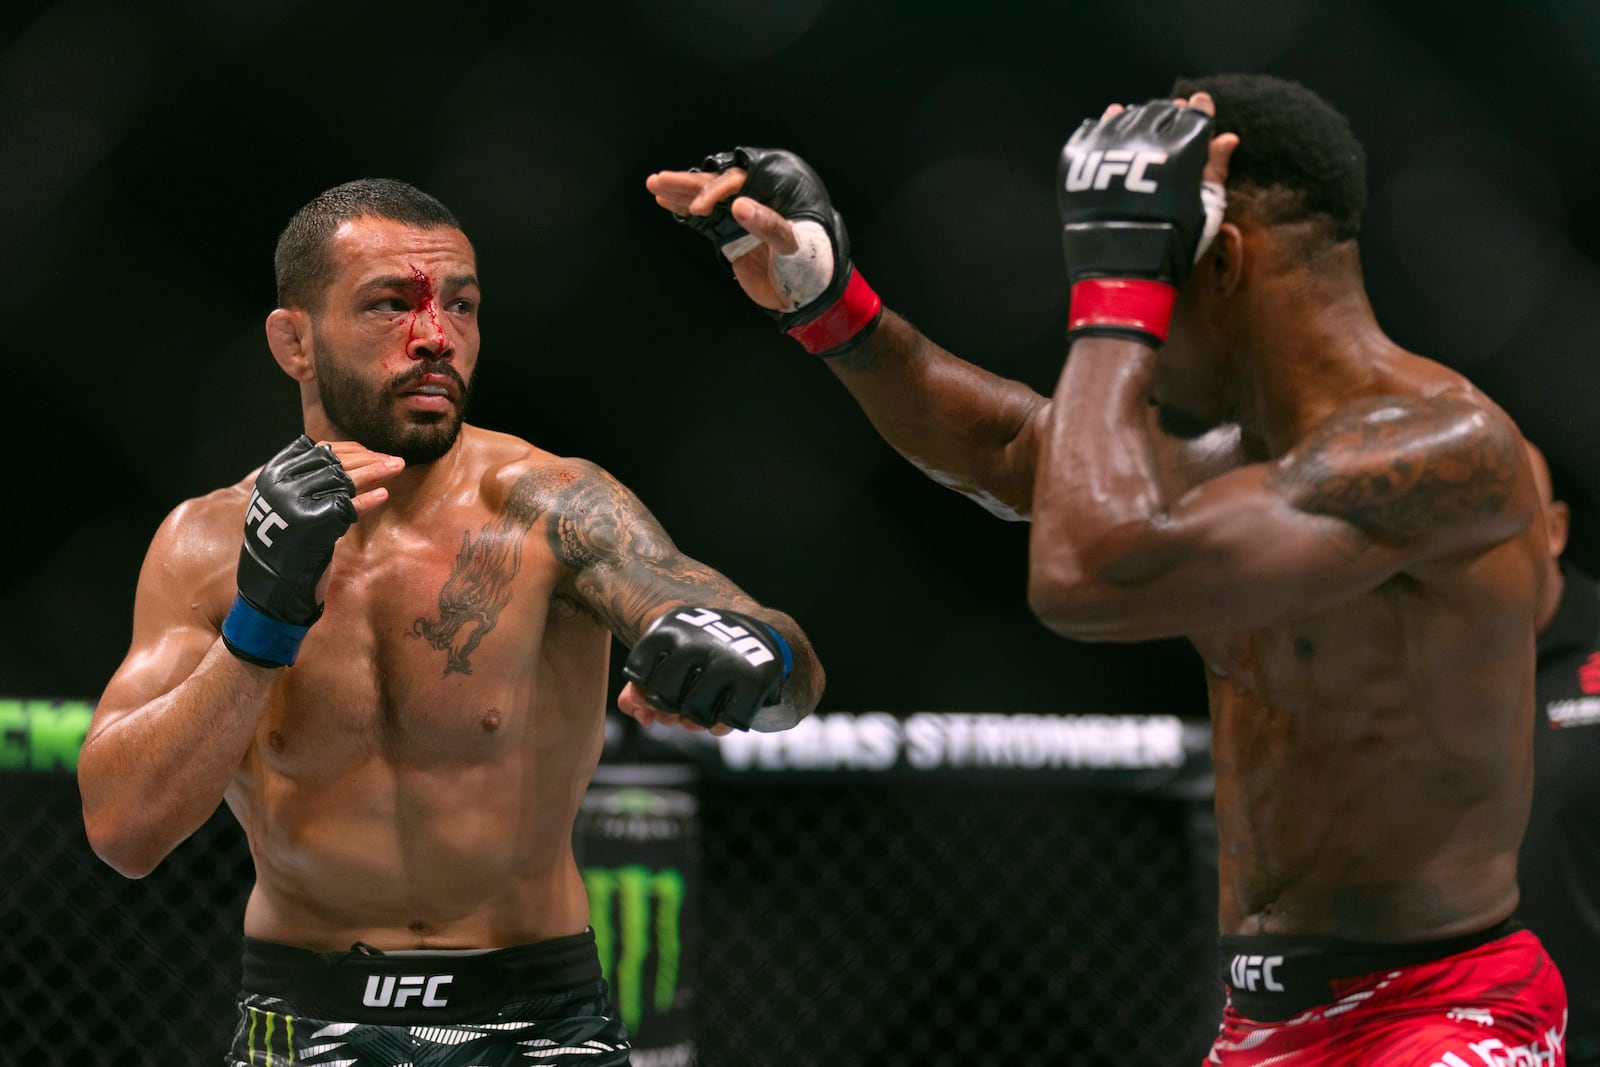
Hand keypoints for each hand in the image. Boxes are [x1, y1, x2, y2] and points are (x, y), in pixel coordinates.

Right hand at [222, 436, 402, 666]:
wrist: (272, 586)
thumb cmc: (287, 543)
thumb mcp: (289, 503)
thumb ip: (309, 479)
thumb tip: (351, 453)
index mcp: (272, 475)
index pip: (317, 450)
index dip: (348, 449)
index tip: (371, 451)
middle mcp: (280, 485)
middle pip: (333, 463)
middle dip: (367, 458)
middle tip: (393, 459)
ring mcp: (293, 503)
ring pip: (342, 480)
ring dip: (374, 472)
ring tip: (397, 467)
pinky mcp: (311, 524)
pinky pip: (346, 507)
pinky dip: (367, 500)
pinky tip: (384, 494)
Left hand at [620, 606, 792, 730]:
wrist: (757, 635)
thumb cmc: (702, 652)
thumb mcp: (669, 655)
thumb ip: (641, 684)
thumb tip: (638, 712)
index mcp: (669, 627)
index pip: (638, 673)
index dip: (645, 691)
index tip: (660, 688)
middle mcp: (696, 640)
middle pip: (663, 699)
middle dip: (670, 711)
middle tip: (680, 708)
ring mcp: (726, 659)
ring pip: (694, 714)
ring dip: (697, 721)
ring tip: (704, 708)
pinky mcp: (754, 679)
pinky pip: (726, 721)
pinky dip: (722, 725)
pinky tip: (724, 712)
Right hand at [647, 148, 882, 355]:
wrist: (805, 296)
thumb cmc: (809, 266)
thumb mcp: (793, 244)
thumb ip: (768, 224)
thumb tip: (739, 205)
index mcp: (773, 196)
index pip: (738, 182)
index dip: (715, 191)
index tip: (698, 208)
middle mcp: (754, 202)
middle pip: (716, 185)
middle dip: (687, 183)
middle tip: (659, 178)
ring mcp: (739, 220)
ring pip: (705, 201)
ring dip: (680, 193)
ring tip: (655, 184)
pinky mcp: (729, 237)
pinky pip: (703, 221)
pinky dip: (684, 213)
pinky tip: (666, 203)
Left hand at [1057, 93, 1234, 345]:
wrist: (1124, 273)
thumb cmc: (1173, 243)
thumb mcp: (1206, 209)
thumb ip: (1215, 169)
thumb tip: (1228, 137)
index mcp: (1183, 151)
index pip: (1195, 115)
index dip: (1199, 110)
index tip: (1199, 107)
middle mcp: (1145, 142)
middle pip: (1158, 112)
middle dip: (1168, 114)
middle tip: (1171, 120)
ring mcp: (1108, 148)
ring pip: (1125, 116)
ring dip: (1136, 118)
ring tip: (1142, 129)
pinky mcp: (1080, 160)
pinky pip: (1091, 130)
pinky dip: (1102, 126)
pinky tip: (1111, 129)